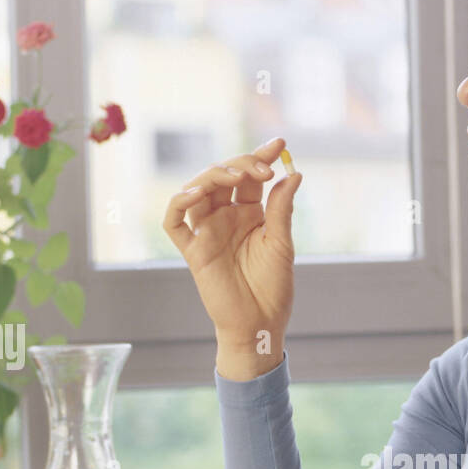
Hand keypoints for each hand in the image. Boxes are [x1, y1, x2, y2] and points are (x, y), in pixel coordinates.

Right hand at [161, 135, 300, 346]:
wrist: (260, 325)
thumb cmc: (273, 289)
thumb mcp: (282, 244)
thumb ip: (281, 209)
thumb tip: (294, 174)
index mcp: (249, 214)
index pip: (250, 176)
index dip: (261, 156)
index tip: (279, 143)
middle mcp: (226, 218)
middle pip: (223, 176)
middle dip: (242, 163)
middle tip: (264, 168)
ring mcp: (207, 232)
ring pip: (196, 190)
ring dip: (213, 175)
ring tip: (238, 175)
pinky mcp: (192, 251)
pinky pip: (174, 221)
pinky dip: (179, 202)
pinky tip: (197, 193)